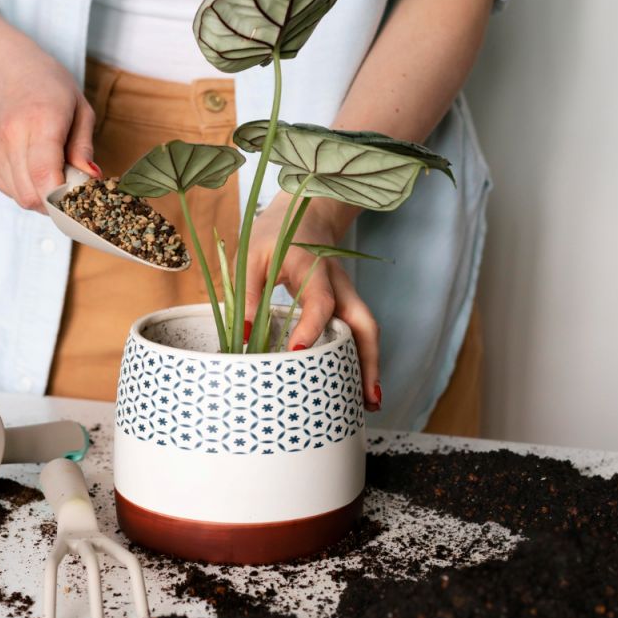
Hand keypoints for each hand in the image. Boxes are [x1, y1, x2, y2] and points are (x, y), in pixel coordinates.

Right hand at [0, 38, 99, 211]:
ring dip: (40, 195)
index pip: (45, 177)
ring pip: (19, 197)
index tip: (80, 198)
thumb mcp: (78, 107)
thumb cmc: (46, 83)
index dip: (63, 199)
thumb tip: (91, 178)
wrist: (0, 66)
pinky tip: (32, 166)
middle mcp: (10, 137)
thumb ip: (83, 146)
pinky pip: (7, 189)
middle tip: (70, 187)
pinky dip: (24, 187)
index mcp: (40, 121)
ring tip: (51, 173)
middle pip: (32, 196)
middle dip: (55, 202)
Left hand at [244, 196, 381, 411]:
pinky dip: (362, 358)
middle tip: (366, 398)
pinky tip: (357, 386)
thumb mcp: (251, 256)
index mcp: (313, 266)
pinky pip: (359, 332)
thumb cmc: (274, 235)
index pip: (320, 299)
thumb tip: (246, 336)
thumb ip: (247, 293)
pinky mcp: (345, 304)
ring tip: (369, 404)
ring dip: (371, 365)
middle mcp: (339, 283)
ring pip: (367, 331)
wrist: (305, 213)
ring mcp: (347, 294)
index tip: (297, 352)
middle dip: (366, 360)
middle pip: (363, 322)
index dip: (311, 326)